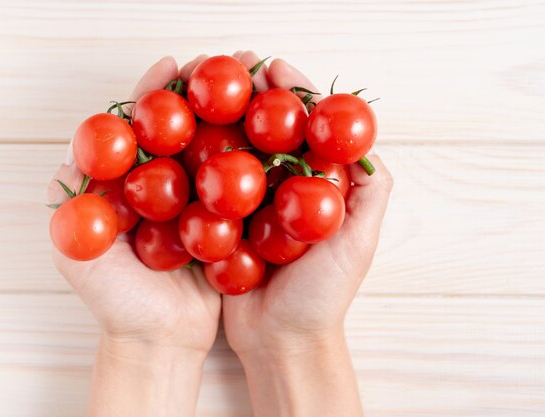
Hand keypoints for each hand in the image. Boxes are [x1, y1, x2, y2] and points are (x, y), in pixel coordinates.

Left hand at [47, 56, 221, 416]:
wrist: (160, 343)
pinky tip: (274, 138)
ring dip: (234, 119)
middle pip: (182, 130)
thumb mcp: (78, 255)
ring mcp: (197, 203)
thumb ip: (69, 204)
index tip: (170, 67)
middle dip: (202, 95)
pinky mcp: (226, 223)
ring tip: (257, 87)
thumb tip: (72, 151)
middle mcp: (163, 187)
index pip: (138, 128)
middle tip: (225, 64)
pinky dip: (256, 162)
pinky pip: (241, 188)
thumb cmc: (116, 303)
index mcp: (127, 186)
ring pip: (215, 151)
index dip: (152, 96)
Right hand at [221, 52, 393, 415]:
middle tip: (226, 65)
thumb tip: (366, 138)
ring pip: (228, 150)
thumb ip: (371, 191)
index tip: (272, 67)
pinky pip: (200, 185)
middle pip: (261, 129)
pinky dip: (187, 159)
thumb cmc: (323, 297)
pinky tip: (174, 136)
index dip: (291, 93)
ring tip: (194, 87)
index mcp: (312, 184)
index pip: (304, 126)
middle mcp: (277, 187)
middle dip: (244, 94)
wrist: (280, 342)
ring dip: (211, 117)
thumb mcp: (358, 243)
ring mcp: (243, 204)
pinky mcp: (214, 223)